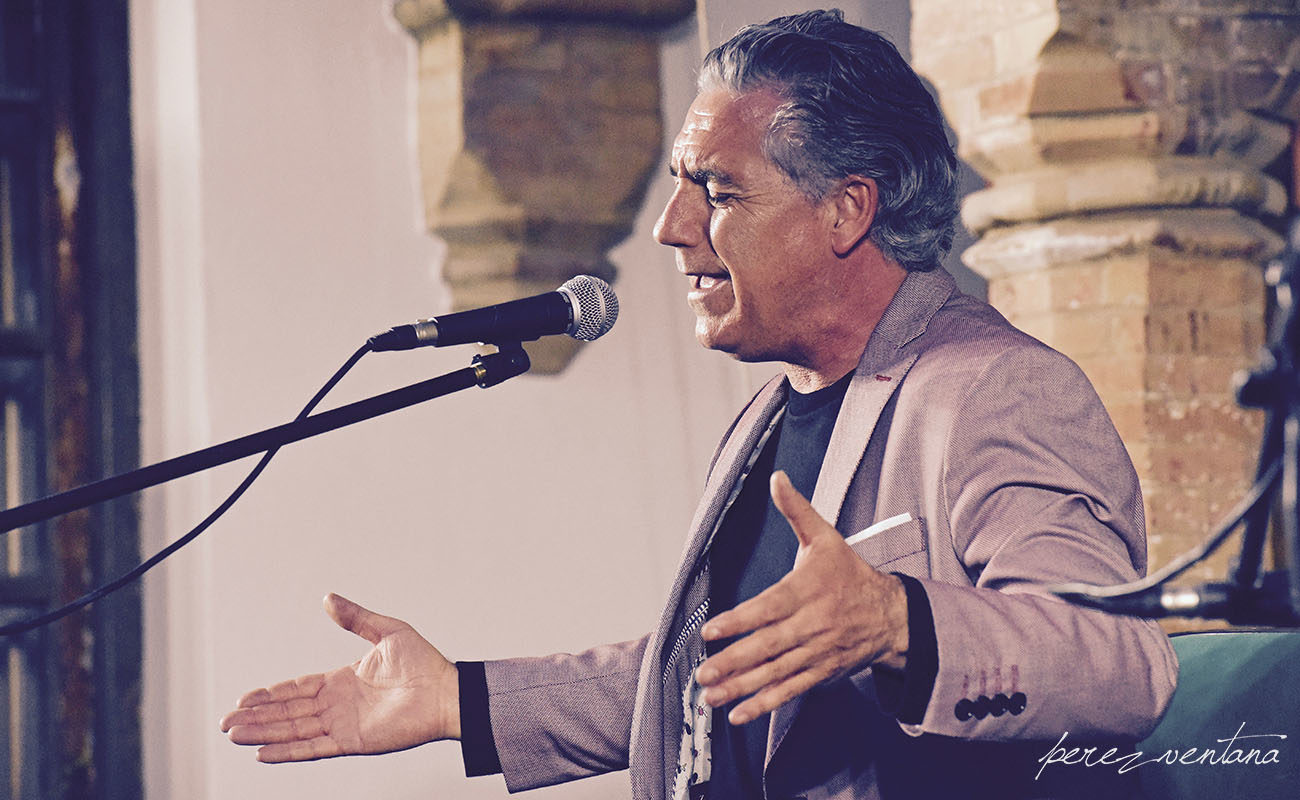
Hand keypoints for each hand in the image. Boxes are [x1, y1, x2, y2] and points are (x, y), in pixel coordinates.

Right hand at [220, 593, 459, 761]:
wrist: (448, 691)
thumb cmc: (425, 662)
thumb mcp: (386, 631)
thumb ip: (356, 618)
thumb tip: (328, 598)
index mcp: (342, 681)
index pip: (297, 688)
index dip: (270, 693)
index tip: (244, 697)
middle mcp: (338, 705)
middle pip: (288, 712)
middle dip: (257, 716)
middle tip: (226, 721)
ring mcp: (344, 725)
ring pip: (294, 730)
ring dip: (263, 733)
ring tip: (234, 734)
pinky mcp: (353, 741)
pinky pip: (314, 748)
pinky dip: (289, 752)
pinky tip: (264, 754)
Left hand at [695, 471, 908, 724]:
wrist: (893, 614)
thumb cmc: (849, 574)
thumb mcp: (825, 538)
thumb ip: (797, 511)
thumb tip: (776, 478)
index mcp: (807, 591)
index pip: (768, 608)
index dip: (739, 621)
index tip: (711, 631)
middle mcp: (811, 626)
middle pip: (768, 647)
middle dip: (733, 662)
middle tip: (703, 674)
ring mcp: (816, 653)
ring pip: (775, 674)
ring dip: (741, 688)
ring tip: (710, 696)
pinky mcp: (820, 673)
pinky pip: (790, 691)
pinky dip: (765, 705)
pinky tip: (740, 714)